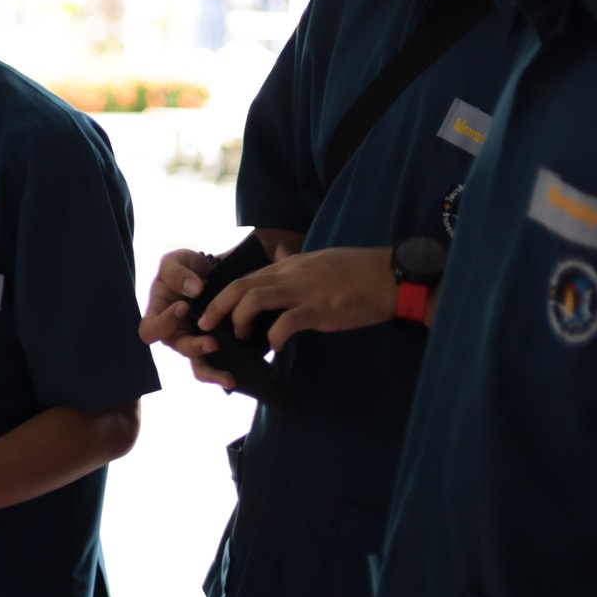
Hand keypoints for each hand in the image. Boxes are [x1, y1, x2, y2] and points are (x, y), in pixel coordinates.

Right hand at [138, 249, 235, 389]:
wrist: (211, 270)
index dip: (162, 323)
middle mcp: (174, 332)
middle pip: (178, 348)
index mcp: (158, 314)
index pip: (149, 330)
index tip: (182, 307)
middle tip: (213, 343)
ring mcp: (194, 340)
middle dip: (195, 347)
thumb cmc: (186, 267)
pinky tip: (237, 376)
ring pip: (197, 365)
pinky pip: (215, 363)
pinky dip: (224, 371)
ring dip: (212, 371)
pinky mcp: (213, 345)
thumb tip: (194, 290)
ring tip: (229, 377)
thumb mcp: (175, 261)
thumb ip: (177, 272)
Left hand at [196, 246, 398, 350]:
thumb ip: (296, 259)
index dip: (224, 294)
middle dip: (217, 306)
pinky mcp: (319, 309)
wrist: (391, 276)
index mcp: (289, 265)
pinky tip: (274, 347)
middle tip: (205, 325)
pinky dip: (274, 335)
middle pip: (240, 286)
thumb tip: (281, 249)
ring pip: (254, 299)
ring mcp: (303, 291)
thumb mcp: (320, 258)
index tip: (211, 310)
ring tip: (240, 335)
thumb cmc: (358, 271)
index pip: (246, 276)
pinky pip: (286, 322)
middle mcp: (290, 275)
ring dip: (239, 319)